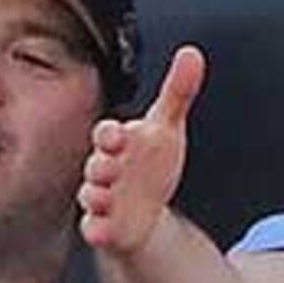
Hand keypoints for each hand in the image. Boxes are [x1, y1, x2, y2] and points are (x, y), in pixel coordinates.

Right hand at [77, 45, 204, 261]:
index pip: (106, 134)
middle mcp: (105, 169)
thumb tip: (192, 53)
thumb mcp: (167, 127)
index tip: (120, 135)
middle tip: (112, 165)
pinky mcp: (102, 226)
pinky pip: (94, 228)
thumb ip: (178, 91)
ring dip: (96, 196)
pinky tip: (103, 228)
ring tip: (106, 196)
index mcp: (118, 143)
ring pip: (91, 196)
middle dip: (101, 165)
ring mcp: (101, 199)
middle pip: (96, 165)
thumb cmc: (151, 162)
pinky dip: (96, 228)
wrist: (146, 208)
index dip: (110, 135)